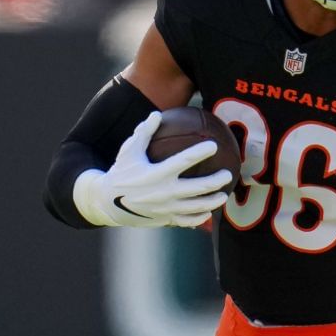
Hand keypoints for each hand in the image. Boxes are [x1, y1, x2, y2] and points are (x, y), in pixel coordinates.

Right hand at [73, 111, 230, 228]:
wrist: (108, 203)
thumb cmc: (121, 173)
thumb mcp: (128, 151)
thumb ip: (144, 133)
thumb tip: (157, 114)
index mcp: (156, 173)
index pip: (184, 161)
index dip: (200, 152)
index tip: (214, 145)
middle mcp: (164, 192)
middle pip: (198, 187)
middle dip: (216, 180)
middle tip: (227, 173)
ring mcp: (166, 209)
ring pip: (197, 207)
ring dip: (214, 201)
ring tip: (223, 195)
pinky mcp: (165, 220)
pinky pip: (187, 221)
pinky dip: (200, 217)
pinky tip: (209, 212)